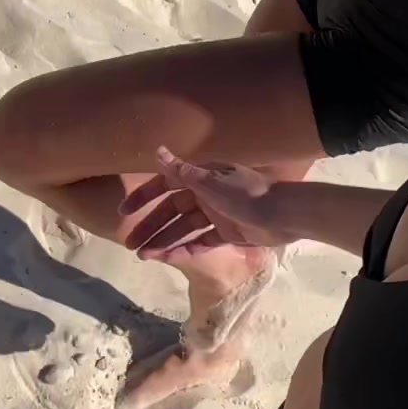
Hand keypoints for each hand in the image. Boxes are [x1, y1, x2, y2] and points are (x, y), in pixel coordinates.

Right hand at [118, 149, 297, 261]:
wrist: (283, 215)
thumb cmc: (246, 195)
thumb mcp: (210, 182)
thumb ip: (183, 171)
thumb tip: (158, 150)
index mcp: (202, 177)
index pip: (165, 185)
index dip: (144, 197)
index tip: (124, 212)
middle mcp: (207, 193)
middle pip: (172, 211)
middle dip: (151, 226)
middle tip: (130, 244)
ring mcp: (217, 214)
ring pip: (184, 228)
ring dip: (165, 240)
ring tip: (144, 256)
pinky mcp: (228, 232)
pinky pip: (202, 241)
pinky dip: (187, 249)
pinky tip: (169, 258)